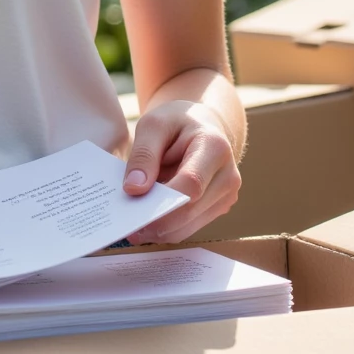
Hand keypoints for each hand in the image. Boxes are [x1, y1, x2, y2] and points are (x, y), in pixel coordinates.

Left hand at [120, 100, 240, 244]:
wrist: (200, 125)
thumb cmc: (175, 123)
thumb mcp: (153, 125)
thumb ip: (143, 155)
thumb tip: (134, 189)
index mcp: (215, 147)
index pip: (191, 184)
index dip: (162, 201)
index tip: (134, 206)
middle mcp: (228, 175)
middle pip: (190, 211)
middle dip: (156, 221)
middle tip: (126, 227)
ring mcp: (226, 195)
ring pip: (189, 226)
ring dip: (159, 230)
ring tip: (133, 225)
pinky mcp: (218, 208)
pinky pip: (189, 227)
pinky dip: (167, 228)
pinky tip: (148, 222)